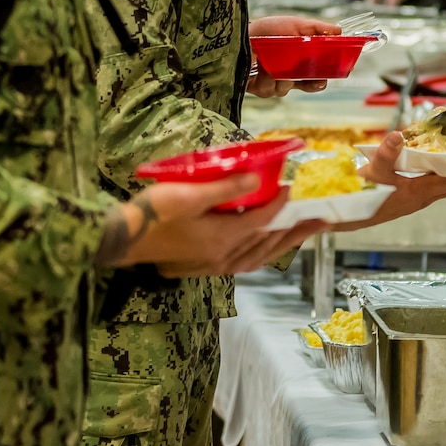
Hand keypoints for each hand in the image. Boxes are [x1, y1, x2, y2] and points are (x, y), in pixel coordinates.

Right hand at [107, 177, 330, 276]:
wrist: (121, 240)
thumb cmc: (151, 213)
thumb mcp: (188, 194)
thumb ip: (226, 189)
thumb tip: (258, 180)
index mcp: (223, 239)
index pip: (263, 220)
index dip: (281, 203)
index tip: (294, 187)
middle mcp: (224, 256)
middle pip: (270, 243)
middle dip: (298, 230)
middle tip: (324, 219)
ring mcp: (215, 265)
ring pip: (260, 255)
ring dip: (284, 243)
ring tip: (304, 231)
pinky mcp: (205, 266)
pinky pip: (246, 262)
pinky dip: (263, 252)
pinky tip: (268, 245)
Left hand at [247, 16, 338, 96]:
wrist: (239, 33)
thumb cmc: (266, 30)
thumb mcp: (294, 25)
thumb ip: (316, 29)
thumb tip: (338, 31)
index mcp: (298, 65)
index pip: (315, 78)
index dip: (322, 80)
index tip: (328, 77)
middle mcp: (286, 77)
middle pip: (304, 86)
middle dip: (309, 82)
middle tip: (312, 76)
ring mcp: (272, 85)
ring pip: (285, 87)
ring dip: (283, 74)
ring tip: (275, 61)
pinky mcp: (258, 88)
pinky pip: (269, 88)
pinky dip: (267, 75)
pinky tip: (263, 66)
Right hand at [333, 132, 445, 229]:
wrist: (344, 216)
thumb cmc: (360, 198)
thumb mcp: (372, 173)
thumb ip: (385, 154)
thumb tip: (398, 136)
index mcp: (420, 192)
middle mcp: (422, 197)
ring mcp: (415, 198)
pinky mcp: (407, 197)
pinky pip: (434, 184)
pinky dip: (444, 175)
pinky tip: (443, 169)